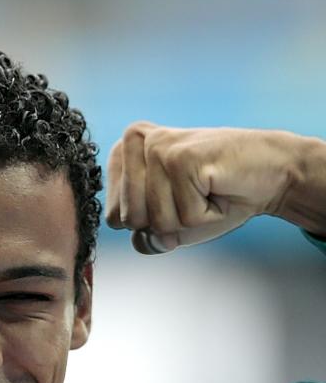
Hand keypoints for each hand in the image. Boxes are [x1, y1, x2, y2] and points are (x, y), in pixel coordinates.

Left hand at [105, 122, 309, 253]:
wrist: (269, 174)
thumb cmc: (216, 197)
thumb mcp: (170, 224)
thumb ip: (144, 236)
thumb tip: (142, 239)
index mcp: (122, 154)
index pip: (113, 218)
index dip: (148, 224)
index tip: (175, 200)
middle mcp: (134, 143)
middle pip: (130, 220)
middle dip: (167, 223)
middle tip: (193, 195)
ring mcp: (158, 147)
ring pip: (156, 221)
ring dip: (189, 219)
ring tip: (205, 190)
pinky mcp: (182, 157)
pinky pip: (184, 217)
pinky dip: (206, 215)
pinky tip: (217, 186)